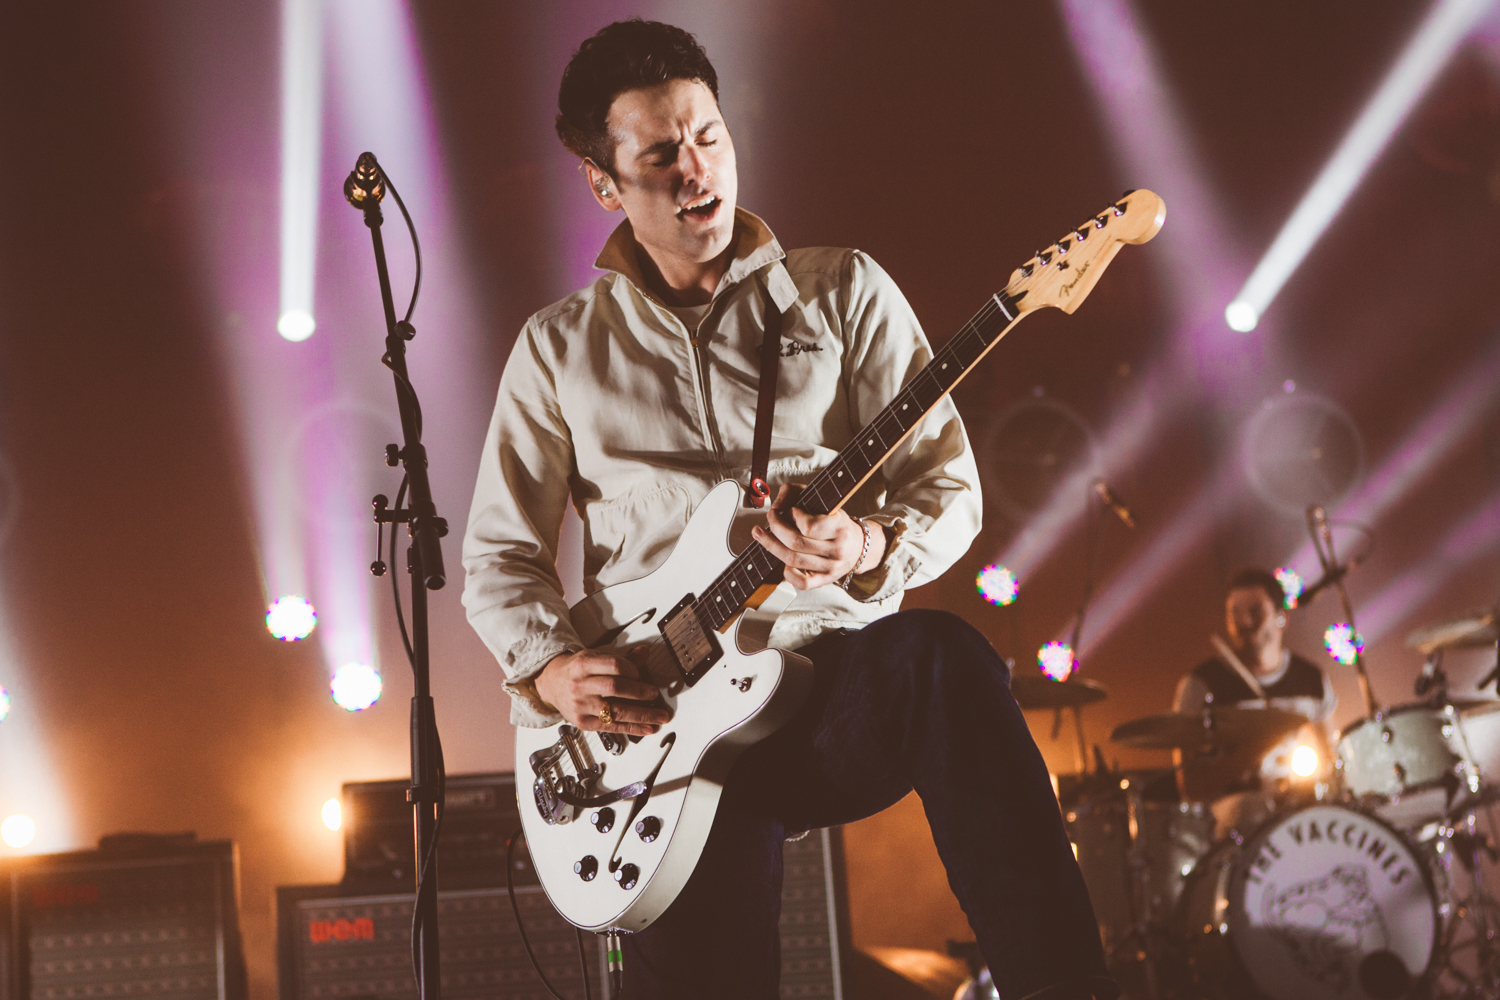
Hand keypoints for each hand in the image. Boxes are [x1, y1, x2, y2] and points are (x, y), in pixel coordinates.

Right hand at [533, 649, 669, 734]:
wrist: (551, 683)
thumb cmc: (576, 670)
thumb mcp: (594, 657)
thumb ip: (621, 658)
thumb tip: (644, 653)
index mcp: (583, 665)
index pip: (613, 665)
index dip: (632, 669)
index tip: (641, 674)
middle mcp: (580, 685)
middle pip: (615, 688)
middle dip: (640, 692)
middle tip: (654, 694)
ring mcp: (581, 706)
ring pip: (615, 711)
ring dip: (642, 715)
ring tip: (660, 716)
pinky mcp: (583, 723)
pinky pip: (611, 726)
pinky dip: (632, 728)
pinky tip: (646, 728)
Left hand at [751, 484, 885, 590]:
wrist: (858, 547)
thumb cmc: (835, 522)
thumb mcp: (821, 500)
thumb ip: (794, 491)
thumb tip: (776, 507)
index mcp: (840, 527)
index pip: (809, 526)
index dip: (793, 516)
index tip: (791, 510)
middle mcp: (837, 550)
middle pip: (796, 543)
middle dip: (775, 528)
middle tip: (769, 518)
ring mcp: (831, 568)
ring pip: (793, 561)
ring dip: (771, 546)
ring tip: (761, 534)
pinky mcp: (824, 581)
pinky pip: (801, 583)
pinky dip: (787, 572)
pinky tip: (782, 560)